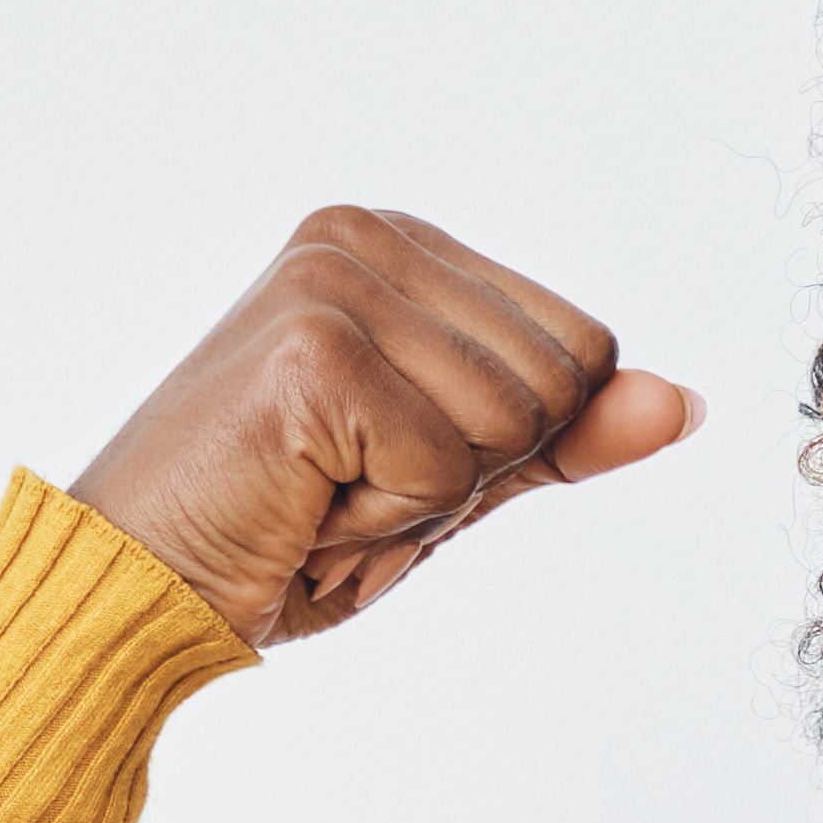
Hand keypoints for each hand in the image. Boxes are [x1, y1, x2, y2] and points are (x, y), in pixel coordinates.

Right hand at [69, 206, 701, 647]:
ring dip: (424, 502)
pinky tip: (302, 506)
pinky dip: (385, 523)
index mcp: (401, 245)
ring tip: (323, 494)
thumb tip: (681, 405)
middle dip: (472, 473)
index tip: (390, 457)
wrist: (141, 586)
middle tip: (351, 485)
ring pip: (513, 422)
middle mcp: (365, 236)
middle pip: (562, 379)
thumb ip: (564, 435)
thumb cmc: (282, 532)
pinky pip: (449, 468)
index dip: (510, 444)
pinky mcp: (314, 351)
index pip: (582, 346)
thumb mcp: (452, 479)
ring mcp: (334, 283)